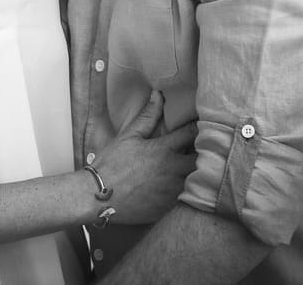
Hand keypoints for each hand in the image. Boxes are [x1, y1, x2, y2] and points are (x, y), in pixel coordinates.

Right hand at [91, 91, 196, 225]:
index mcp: (164, 150)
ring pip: (197, 180)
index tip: (200, 123)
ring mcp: (172, 191)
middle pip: (201, 159)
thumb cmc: (113, 163)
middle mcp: (173, 171)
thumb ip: (148, 116)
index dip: (198, 127)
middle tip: (200, 146)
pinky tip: (180, 185)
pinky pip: (186, 197)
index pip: (192, 134)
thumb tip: (158, 95)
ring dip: (196, 171)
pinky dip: (187, 189)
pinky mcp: (168, 207)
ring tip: (193, 165)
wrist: (99, 196)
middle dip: (203, 152)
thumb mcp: (129, 136)